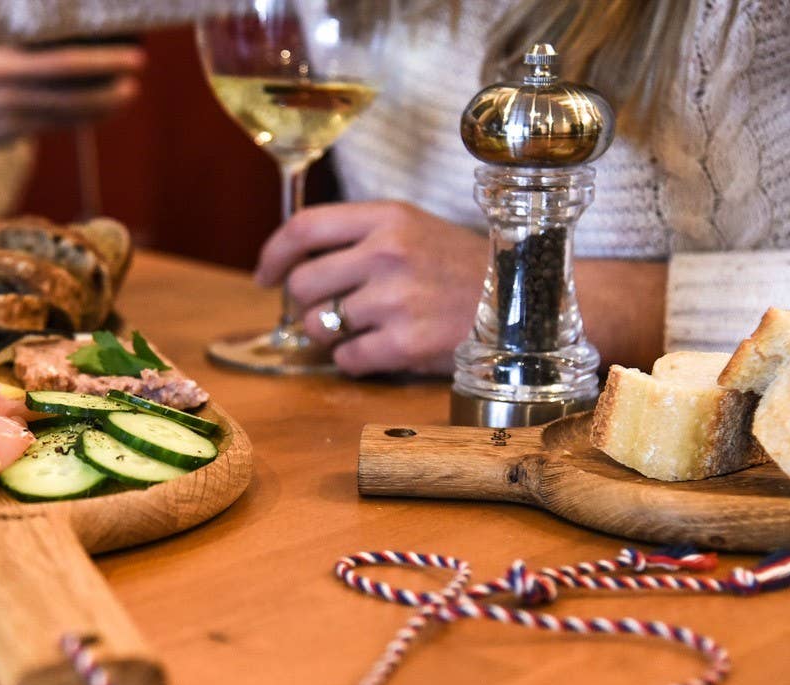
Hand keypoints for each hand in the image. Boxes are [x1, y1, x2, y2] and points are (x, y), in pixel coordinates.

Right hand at [0, 44, 144, 158]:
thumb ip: (3, 43)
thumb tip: (43, 36)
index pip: (46, 39)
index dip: (83, 38)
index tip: (112, 33)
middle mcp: (1, 73)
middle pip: (66, 69)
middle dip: (105, 66)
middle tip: (137, 64)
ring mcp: (5, 105)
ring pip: (65, 103)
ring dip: (102, 100)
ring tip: (128, 93)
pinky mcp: (6, 131)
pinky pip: (53, 124)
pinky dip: (80, 117)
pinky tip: (99, 113)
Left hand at [255, 201, 486, 375]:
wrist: (524, 301)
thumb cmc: (460, 267)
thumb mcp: (412, 230)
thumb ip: (358, 239)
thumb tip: (293, 267)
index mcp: (386, 218)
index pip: (303, 227)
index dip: (273, 254)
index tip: (265, 277)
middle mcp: (388, 253)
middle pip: (303, 283)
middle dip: (305, 305)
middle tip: (326, 312)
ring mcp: (397, 300)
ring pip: (320, 326)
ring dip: (331, 335)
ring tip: (365, 328)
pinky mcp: (406, 344)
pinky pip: (348, 359)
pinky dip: (356, 361)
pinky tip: (382, 349)